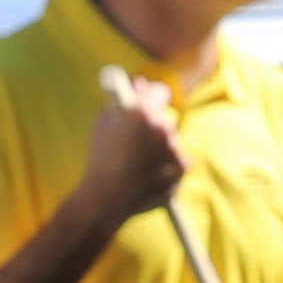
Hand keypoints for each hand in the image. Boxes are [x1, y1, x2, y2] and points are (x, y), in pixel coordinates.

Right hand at [74, 71, 190, 224]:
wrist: (106, 198)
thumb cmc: (100, 158)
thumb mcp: (104, 123)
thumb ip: (124, 100)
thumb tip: (140, 83)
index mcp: (143, 112)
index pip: (160, 92)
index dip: (153, 96)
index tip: (150, 101)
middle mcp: (163, 128)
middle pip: (165, 119)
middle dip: (154, 126)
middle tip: (139, 139)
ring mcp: (175, 150)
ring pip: (172, 143)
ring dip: (160, 149)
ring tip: (138, 165)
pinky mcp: (182, 170)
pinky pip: (179, 163)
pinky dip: (168, 168)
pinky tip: (148, 176)